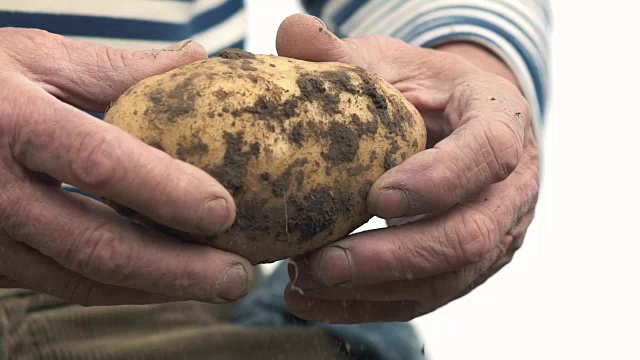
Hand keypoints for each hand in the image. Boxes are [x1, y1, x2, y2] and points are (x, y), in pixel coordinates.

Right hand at [0, 28, 251, 304]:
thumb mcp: (33, 58)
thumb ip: (115, 69)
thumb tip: (197, 60)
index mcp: (11, 123)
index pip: (99, 164)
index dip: (166, 192)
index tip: (224, 211)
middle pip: (96, 245)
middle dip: (177, 269)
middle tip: (238, 275)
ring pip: (82, 278)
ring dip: (157, 288)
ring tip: (217, 285)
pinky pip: (64, 284)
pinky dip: (123, 288)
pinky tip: (166, 282)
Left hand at [277, 15, 539, 322]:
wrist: (461, 124)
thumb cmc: (427, 90)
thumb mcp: (394, 64)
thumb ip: (346, 55)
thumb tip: (289, 31)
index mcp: (499, 121)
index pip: (488, 154)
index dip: (438, 180)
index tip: (376, 198)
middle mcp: (508, 187)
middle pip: (469, 235)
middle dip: (394, 257)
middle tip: (323, 263)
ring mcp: (495, 232)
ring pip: (448, 279)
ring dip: (375, 290)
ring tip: (305, 283)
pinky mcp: (468, 264)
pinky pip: (428, 296)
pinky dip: (371, 305)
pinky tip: (315, 299)